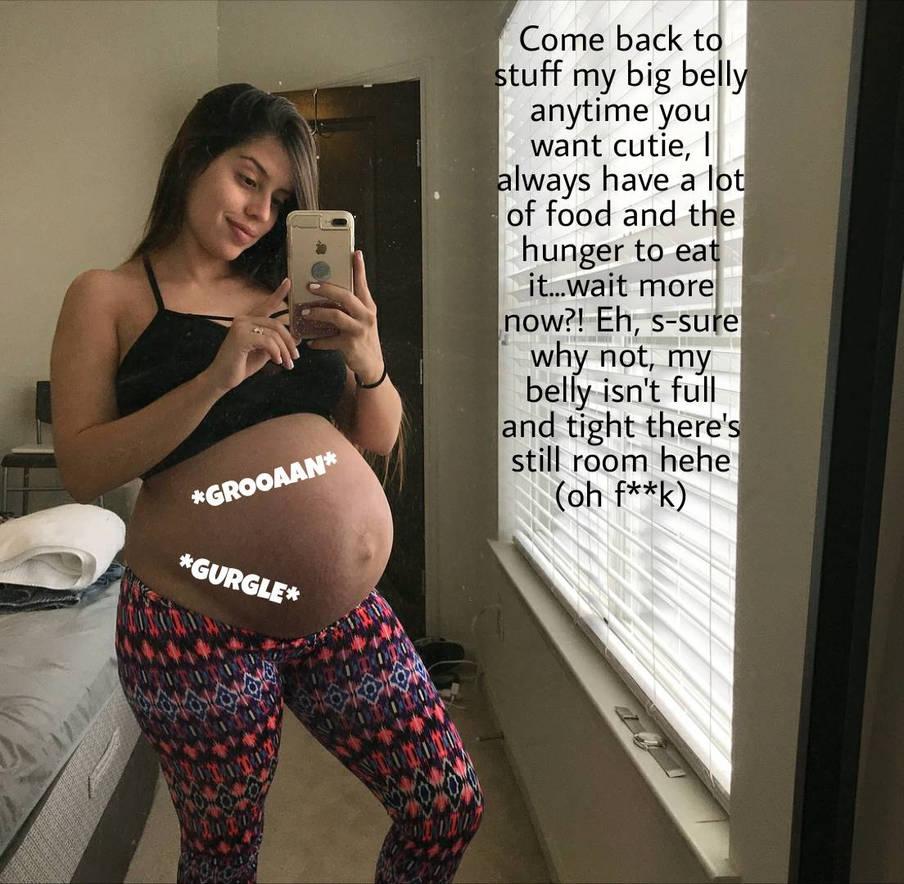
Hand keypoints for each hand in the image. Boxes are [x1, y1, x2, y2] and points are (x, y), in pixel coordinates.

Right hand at [203, 279, 300, 393]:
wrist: (223, 378)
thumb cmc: (242, 365)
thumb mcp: (265, 352)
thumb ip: (278, 343)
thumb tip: (297, 337)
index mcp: (249, 321)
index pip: (267, 305)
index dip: (278, 293)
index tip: (289, 282)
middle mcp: (244, 319)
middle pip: (277, 324)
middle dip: (289, 342)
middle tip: (295, 357)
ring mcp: (240, 326)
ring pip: (274, 334)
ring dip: (284, 351)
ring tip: (287, 364)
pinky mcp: (240, 337)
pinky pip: (267, 341)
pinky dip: (276, 352)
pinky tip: (276, 361)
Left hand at [301, 251, 384, 380]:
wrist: (372, 365)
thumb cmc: (362, 338)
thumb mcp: (362, 320)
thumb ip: (351, 306)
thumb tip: (330, 292)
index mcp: (368, 306)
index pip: (362, 284)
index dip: (359, 268)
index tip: (355, 253)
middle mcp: (366, 316)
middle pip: (345, 297)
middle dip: (326, 289)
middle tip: (310, 286)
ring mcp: (359, 330)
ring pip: (335, 316)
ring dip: (317, 313)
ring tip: (304, 312)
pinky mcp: (350, 345)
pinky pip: (329, 340)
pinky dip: (318, 341)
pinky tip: (310, 342)